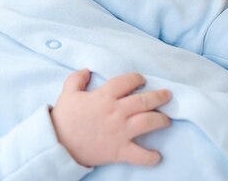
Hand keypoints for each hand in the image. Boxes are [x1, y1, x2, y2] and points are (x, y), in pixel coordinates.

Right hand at [51, 70, 171, 166]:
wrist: (59, 143)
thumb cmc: (64, 118)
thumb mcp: (67, 94)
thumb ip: (76, 79)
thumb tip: (87, 70)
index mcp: (104, 97)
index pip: (126, 82)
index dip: (136, 78)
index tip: (141, 79)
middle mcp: (116, 112)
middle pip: (144, 100)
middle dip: (159, 96)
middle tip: (167, 95)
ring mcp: (121, 132)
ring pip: (149, 122)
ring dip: (161, 120)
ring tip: (166, 120)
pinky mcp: (120, 150)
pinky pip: (141, 155)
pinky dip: (151, 157)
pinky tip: (157, 155)